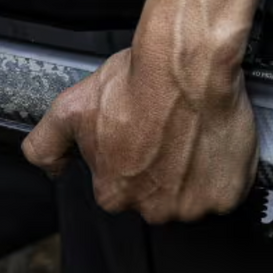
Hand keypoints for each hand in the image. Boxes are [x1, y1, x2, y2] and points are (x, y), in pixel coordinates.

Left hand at [21, 44, 257, 223]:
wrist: (186, 63)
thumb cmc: (135, 82)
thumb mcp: (70, 108)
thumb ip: (46, 145)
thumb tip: (50, 168)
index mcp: (114, 194)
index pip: (120, 188)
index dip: (130, 160)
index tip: (141, 137)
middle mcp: (152, 209)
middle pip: (157, 197)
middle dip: (162, 171)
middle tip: (167, 133)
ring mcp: (193, 206)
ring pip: (192, 197)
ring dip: (192, 173)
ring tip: (189, 136)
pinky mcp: (227, 194)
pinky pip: (225, 191)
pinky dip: (222, 172)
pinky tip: (210, 143)